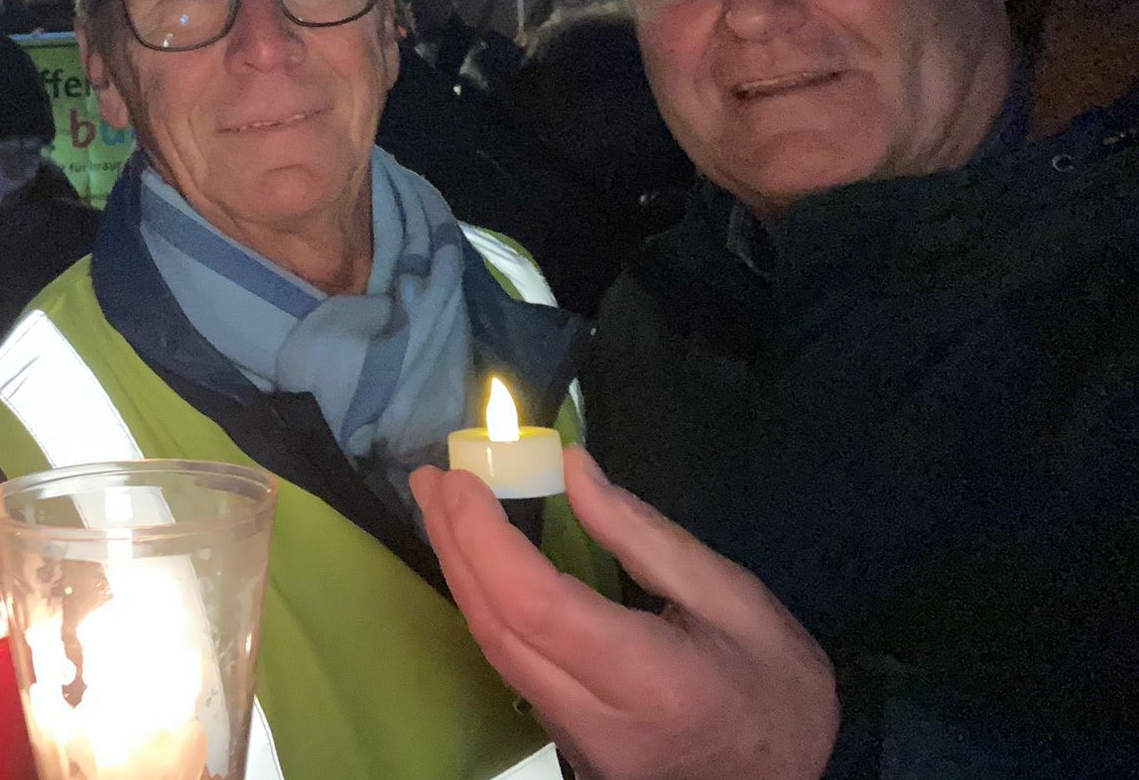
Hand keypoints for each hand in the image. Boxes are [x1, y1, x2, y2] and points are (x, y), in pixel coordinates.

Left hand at [409, 448, 837, 779]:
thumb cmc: (778, 689)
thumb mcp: (733, 597)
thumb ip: (644, 535)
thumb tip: (571, 467)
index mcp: (654, 681)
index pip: (536, 605)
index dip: (484, 537)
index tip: (462, 479)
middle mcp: (601, 721)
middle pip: (499, 627)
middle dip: (455, 544)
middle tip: (434, 478)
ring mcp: (578, 742)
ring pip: (495, 651)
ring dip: (461, 572)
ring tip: (444, 507)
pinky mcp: (568, 745)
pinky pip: (512, 668)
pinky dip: (487, 606)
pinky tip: (479, 562)